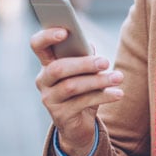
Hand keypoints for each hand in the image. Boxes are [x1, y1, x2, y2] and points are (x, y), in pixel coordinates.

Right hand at [31, 27, 123, 155]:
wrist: (79, 124)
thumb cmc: (83, 91)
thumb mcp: (85, 71)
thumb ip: (85, 56)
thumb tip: (89, 47)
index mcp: (47, 63)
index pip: (38, 45)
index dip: (47, 36)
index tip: (65, 31)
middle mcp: (43, 81)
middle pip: (58, 68)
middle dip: (84, 63)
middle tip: (106, 61)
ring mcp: (49, 99)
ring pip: (71, 86)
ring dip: (98, 81)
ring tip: (118, 78)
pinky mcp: (60, 116)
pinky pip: (82, 103)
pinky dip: (103, 96)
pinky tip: (118, 94)